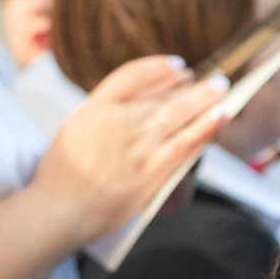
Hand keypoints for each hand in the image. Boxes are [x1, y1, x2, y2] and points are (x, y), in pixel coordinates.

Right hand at [29, 54, 225, 243]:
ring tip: (222, 89)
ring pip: (178, 113)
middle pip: (162, 94)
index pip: (134, 75)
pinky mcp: (151, 172)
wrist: (58, 211)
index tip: (177, 67)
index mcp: (95, 107)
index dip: (160, 68)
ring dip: (205, 98)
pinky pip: (185, 144)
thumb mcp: (73, 130)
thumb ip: (101, 115)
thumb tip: (130, 108)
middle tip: (211, 80)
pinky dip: (206, 127)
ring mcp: (137, 146)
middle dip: (190, 85)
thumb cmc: (59, 178)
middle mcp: (118, 120)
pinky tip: (222, 115)